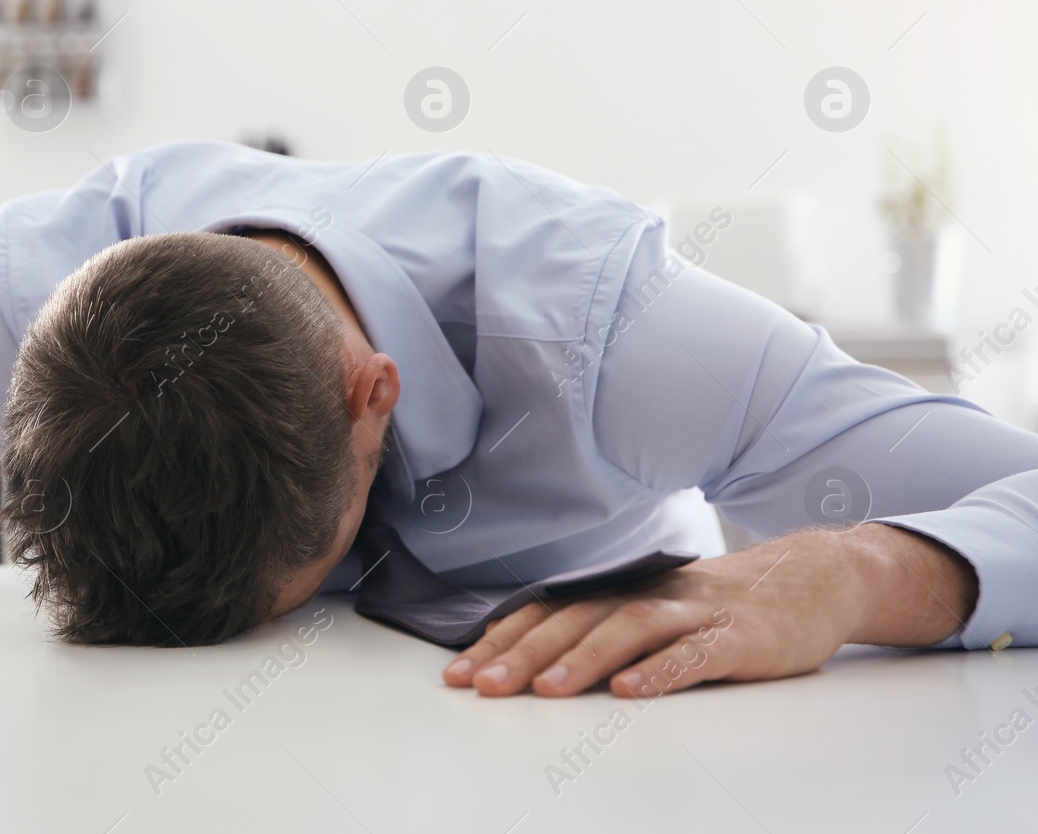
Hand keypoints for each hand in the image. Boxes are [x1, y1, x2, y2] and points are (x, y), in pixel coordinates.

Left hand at [442, 523, 976, 698]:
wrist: (812, 577)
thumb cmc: (719, 604)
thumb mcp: (653, 610)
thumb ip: (601, 627)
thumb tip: (530, 656)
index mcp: (620, 590)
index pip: (547, 612)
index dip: (501, 640)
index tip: (458, 673)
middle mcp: (647, 594)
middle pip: (574, 620)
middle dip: (522, 654)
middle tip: (480, 686)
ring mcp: (693, 613)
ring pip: (626, 630)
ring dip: (581, 660)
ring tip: (542, 690)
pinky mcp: (738, 637)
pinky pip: (694, 655)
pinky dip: (660, 671)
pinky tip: (629, 692)